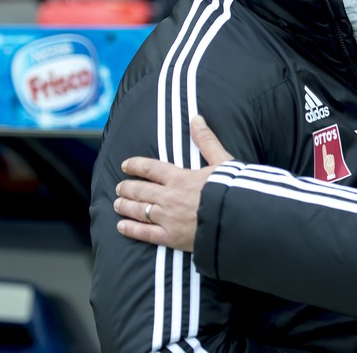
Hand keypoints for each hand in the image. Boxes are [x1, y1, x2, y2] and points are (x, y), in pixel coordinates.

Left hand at [114, 115, 232, 250]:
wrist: (239, 219)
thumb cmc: (233, 189)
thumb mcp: (223, 161)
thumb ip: (207, 141)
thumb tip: (197, 119)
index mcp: (180, 177)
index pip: (150, 168)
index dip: (135, 165)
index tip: (126, 165)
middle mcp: (169, 197)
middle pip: (140, 190)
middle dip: (127, 188)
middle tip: (120, 187)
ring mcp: (168, 218)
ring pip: (138, 210)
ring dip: (125, 206)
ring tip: (118, 204)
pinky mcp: (171, 237)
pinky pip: (145, 233)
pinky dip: (131, 229)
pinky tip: (121, 227)